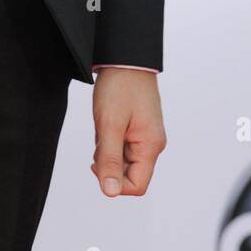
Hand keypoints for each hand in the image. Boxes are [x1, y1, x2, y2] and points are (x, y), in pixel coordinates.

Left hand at [91, 69, 165, 195]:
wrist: (125, 57)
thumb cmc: (120, 86)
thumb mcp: (109, 125)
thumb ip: (109, 160)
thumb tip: (110, 192)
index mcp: (151, 146)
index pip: (136, 186)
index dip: (115, 182)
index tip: (98, 161)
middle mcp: (152, 144)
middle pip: (129, 173)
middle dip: (109, 161)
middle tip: (101, 135)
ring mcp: (146, 135)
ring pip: (123, 159)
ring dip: (108, 147)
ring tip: (104, 123)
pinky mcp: (139, 127)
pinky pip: (122, 145)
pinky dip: (110, 138)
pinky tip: (107, 119)